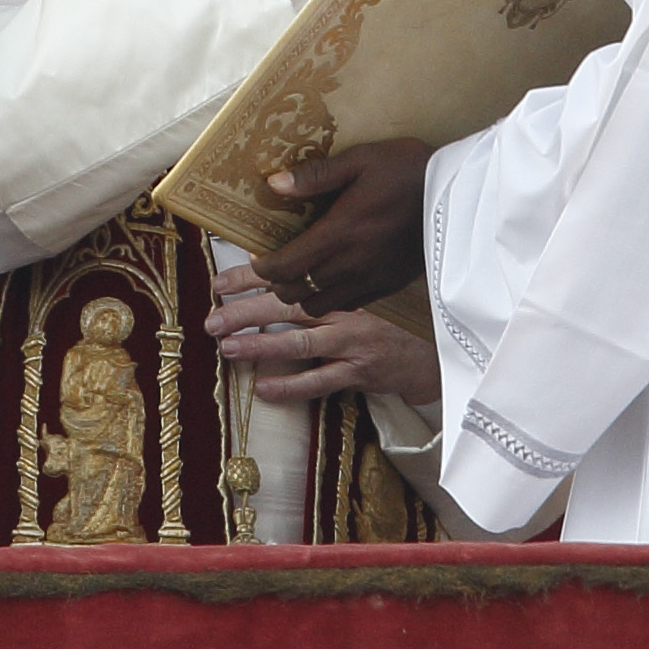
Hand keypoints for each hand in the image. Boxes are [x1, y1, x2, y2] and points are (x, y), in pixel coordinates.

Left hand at [205, 265, 439, 405]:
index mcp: (344, 280)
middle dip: (245, 313)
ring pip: (299, 343)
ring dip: (260, 346)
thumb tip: (270, 261)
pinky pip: (319, 381)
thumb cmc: (394, 311)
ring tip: (227, 348)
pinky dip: (290, 386)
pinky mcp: (360, 372)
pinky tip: (262, 387)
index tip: (220, 281)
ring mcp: (353, 342)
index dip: (253, 277)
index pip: (291, 275)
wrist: (435, 349)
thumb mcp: (362, 279)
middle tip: (212, 320)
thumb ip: (323, 270)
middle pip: (288, 307)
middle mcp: (346, 309)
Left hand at [251, 138, 433, 315]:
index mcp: (339, 233)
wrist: (458, 196)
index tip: (256, 257)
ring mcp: (370, 280)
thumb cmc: (408, 170)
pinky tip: (333, 276)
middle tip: (273, 264)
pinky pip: (347, 304)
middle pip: (295, 292)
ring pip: (318, 305)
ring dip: (302, 293)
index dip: (262, 268)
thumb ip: (315, 176)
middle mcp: (350, 264)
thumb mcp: (361, 159)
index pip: (285, 267)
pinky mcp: (388, 286)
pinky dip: (330, 297)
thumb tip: (274, 183)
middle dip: (276, 282)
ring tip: (300, 273)